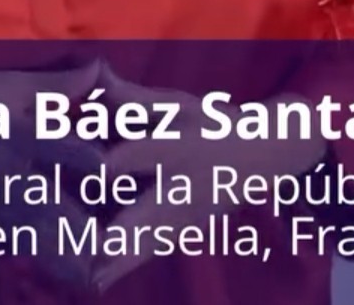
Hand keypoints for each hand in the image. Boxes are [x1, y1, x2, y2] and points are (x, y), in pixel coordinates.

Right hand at [0, 55, 106, 289]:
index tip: (107, 169)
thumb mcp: (11, 85)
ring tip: (87, 274)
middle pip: (45, 204)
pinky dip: (32, 257)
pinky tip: (53, 272)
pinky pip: (10, 241)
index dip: (83, 157)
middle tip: (107, 245)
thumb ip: (58, 85)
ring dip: (58, 252)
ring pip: (29, 232)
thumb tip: (99, 66)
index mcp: (16, 133)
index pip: (55, 146)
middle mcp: (5, 170)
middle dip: (75, 227)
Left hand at [90, 70, 326, 293]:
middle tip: (92, 251)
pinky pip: (153, 250)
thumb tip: (97, 71)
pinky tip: (100, 283)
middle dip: (123, 232)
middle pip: (151, 211)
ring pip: (150, 240)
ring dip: (122, 259)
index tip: (96, 167)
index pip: (148, 154)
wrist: (261, 157)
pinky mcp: (185, 231)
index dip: (122, 160)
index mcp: (179, 146)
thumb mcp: (178, 105)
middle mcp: (183, 185)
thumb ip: (133, 97)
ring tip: (91, 278)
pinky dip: (128, 266)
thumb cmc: (212, 124)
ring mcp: (187, 215)